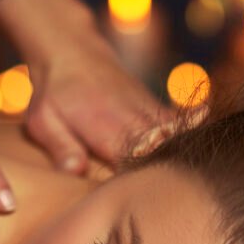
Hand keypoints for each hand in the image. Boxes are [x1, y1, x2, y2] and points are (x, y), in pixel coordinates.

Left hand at [0, 0, 171, 174]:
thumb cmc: (52, 94)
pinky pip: (174, 119)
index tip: (145, 191)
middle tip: (173, 184)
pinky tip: (200, 129)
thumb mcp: (43, 121)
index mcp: (103, 125)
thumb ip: (60, 146)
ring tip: (188, 167)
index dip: (138, 177)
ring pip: (171, 133)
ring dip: (178, 151)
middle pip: (157, 148)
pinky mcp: (152, 103)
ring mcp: (144, 107)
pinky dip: (186, 129)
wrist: (71, 52)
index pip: (128, 159)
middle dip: (165, 167)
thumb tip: (74, 171)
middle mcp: (130, 116)